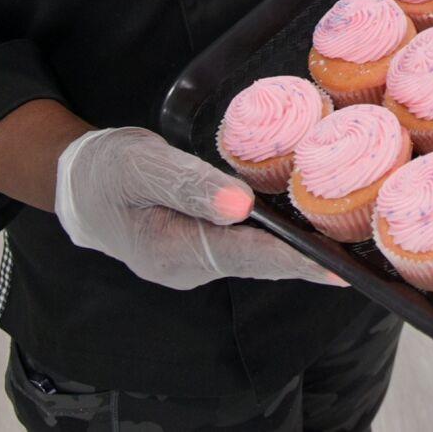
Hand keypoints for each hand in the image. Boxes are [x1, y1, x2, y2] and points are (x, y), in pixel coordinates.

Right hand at [54, 127, 343, 290]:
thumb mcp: (143, 165)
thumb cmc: (106, 169)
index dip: (293, 259)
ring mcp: (192, 261)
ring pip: (251, 256)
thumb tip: (241, 206)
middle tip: (355, 258)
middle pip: (256, 263)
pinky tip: (301, 230)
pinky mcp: (196, 247)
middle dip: (305, 260)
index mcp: (171, 250)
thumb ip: (190, 185)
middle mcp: (186, 266)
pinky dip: (272, 239)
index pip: (245, 255)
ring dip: (292, 250)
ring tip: (342, 245)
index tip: (333, 266)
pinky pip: (242, 246)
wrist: (76, 180)